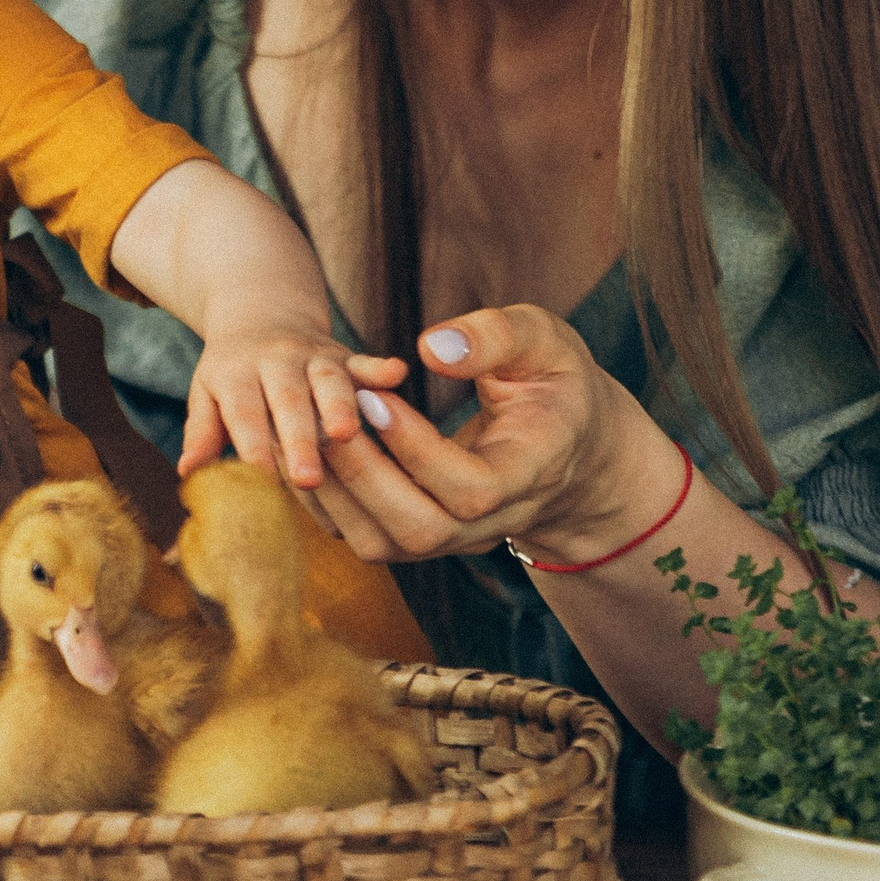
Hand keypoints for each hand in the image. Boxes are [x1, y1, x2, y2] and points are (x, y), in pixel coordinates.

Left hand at [180, 319, 409, 489]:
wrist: (259, 311)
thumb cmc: (230, 370)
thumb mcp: (207, 393)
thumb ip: (202, 431)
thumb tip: (187, 470)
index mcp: (236, 374)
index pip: (244, 414)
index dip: (253, 445)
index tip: (260, 480)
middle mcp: (275, 361)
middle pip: (287, 401)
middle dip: (298, 439)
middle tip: (306, 479)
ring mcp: (312, 354)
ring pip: (328, 380)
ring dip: (339, 406)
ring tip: (346, 435)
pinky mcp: (343, 353)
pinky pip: (363, 358)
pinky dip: (379, 367)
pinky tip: (397, 374)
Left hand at [314, 304, 666, 564]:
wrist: (568, 443)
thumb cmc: (553, 381)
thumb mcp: (544, 340)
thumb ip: (496, 336)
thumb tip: (431, 346)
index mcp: (534, 471)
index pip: (473, 488)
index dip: (418, 451)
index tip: (374, 396)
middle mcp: (497, 519)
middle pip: (424, 530)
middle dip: (365, 475)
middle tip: (329, 415)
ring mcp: (460, 537)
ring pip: (387, 545)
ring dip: (339, 491)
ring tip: (311, 429)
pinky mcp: (427, 536)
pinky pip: (370, 537)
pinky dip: (334, 499)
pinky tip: (315, 449)